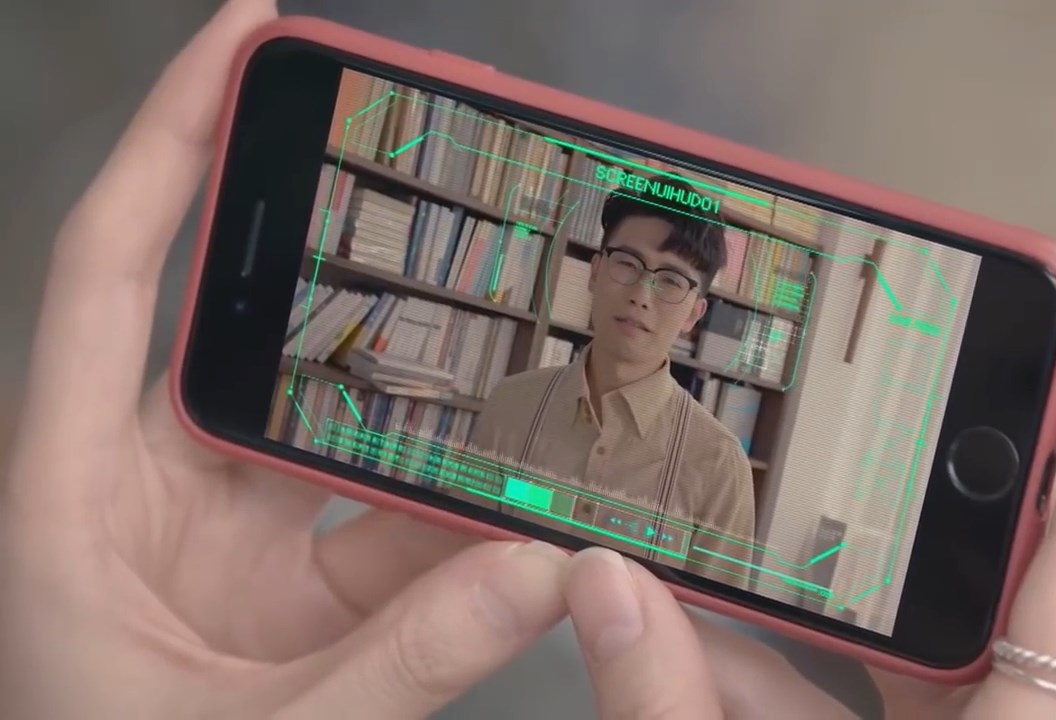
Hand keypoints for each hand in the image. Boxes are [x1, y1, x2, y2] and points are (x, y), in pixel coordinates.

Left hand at [0, 2, 567, 716]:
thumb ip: (401, 664)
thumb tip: (545, 571)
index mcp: (73, 493)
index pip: (111, 269)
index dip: (173, 141)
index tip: (244, 38)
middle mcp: (146, 491)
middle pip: (242, 317)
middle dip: (334, 234)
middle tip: (421, 151)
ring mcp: (226, 539)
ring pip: (338, 427)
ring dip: (424, 391)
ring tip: (512, 322)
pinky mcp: (289, 592)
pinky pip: (382, 524)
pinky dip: (453, 511)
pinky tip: (522, 493)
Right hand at [561, 213, 1055, 719]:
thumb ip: (678, 712)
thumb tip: (598, 581)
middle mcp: (1014, 716)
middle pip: (1024, 528)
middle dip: (988, 409)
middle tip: (947, 299)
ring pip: (924, 596)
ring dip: (849, 526)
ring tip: (798, 418)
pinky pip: (864, 657)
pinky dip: (793, 620)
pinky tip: (714, 574)